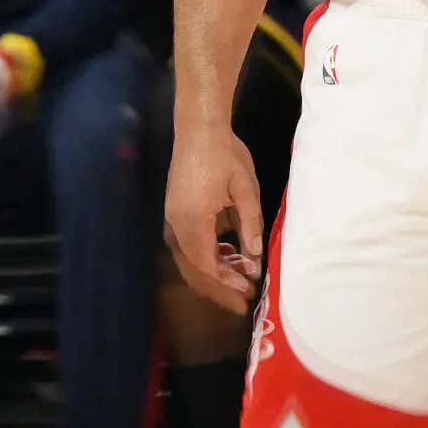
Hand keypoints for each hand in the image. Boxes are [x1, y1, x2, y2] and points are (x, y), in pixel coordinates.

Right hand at [165, 125, 263, 312]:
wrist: (198, 128)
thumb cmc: (224, 155)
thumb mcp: (245, 190)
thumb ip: (250, 225)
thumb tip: (254, 257)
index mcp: (193, 221)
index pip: (206, 265)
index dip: (226, 282)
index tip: (248, 292)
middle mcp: (177, 224)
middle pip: (193, 268)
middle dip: (218, 286)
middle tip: (243, 299)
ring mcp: (173, 217)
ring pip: (189, 258)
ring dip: (213, 270)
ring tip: (242, 273)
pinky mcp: (176, 210)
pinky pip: (188, 243)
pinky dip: (206, 254)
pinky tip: (228, 252)